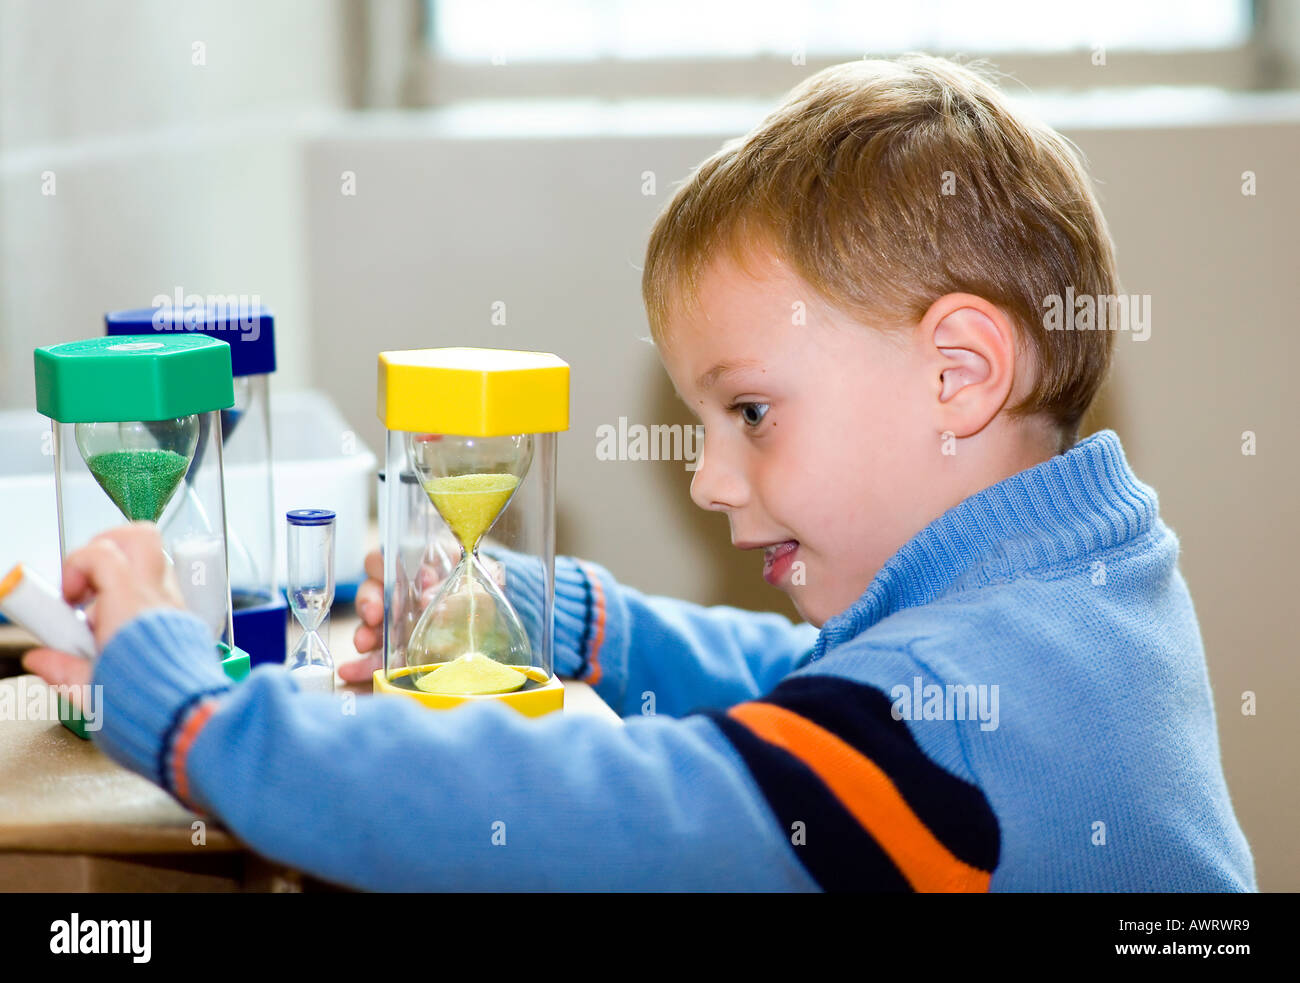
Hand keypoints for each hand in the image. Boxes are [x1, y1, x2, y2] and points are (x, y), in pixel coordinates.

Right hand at [22, 522, 185, 691]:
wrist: (191, 721)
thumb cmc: (147, 706)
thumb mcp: (90, 689)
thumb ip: (63, 668)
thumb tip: (40, 658)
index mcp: (131, 606)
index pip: (102, 554)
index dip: (76, 565)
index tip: (66, 599)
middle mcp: (158, 599)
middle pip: (140, 538)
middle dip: (107, 545)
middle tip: (87, 577)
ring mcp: (176, 608)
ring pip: (154, 564)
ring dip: (124, 576)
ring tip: (101, 610)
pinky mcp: (186, 622)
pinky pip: (163, 592)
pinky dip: (139, 598)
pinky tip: (122, 628)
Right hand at [343, 539, 505, 682]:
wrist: (497, 625)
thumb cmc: (487, 593)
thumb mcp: (484, 585)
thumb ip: (461, 588)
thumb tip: (428, 599)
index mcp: (421, 564)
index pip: (391, 558)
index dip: (387, 569)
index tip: (402, 589)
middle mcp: (404, 589)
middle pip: (373, 586)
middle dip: (368, 600)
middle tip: (374, 616)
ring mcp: (399, 619)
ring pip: (370, 621)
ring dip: (363, 631)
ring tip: (364, 644)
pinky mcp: (398, 647)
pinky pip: (375, 653)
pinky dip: (362, 663)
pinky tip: (352, 671)